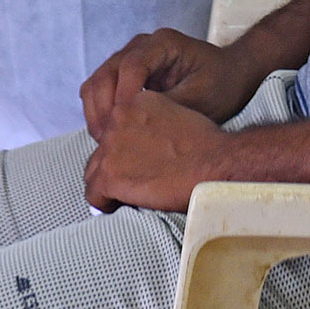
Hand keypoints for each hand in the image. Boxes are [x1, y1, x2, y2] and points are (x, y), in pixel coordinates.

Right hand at [79, 29, 264, 137]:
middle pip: (106, 73)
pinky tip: (110, 136)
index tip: (123, 124)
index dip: (123, 97)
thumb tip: (137, 128)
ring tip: (106, 143)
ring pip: (97, 83)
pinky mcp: (126, 76)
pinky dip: (100, 113)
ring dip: (97, 113)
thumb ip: (169, 109)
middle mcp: (142, 46)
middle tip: (109, 141)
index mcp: (164, 44)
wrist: (232, 76)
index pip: (131, 66)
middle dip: (103, 109)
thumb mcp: (201, 100)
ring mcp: (131, 59)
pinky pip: (102, 92)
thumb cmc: (222, 84)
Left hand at [83, 88, 228, 212]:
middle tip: (137, 183)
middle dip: (115, 168)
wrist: (216, 163)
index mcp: (134, 102)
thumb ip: (152, 123)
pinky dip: (105, 204)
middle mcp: (118, 120)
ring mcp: (111, 148)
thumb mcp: (176, 114)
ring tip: (131, 196)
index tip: (139, 163)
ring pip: (94, 173)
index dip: (126, 151)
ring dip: (109, 186)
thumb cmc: (207, 145)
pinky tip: (123, 206)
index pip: (115, 129)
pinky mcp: (111, 176)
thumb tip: (144, 145)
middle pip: (101, 151)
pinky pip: (94, 196)